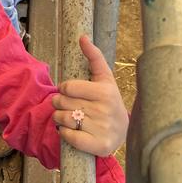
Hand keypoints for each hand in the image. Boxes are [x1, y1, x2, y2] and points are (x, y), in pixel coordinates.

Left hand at [51, 35, 128, 156]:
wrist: (122, 131)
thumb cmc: (108, 100)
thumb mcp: (104, 78)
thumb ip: (93, 57)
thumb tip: (82, 36)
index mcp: (105, 91)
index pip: (67, 87)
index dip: (64, 89)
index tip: (70, 92)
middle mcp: (105, 110)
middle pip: (62, 103)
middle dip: (59, 104)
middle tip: (67, 106)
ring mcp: (102, 129)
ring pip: (62, 119)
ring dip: (59, 119)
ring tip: (69, 117)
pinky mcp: (99, 146)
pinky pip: (69, 137)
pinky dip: (64, 134)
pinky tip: (72, 130)